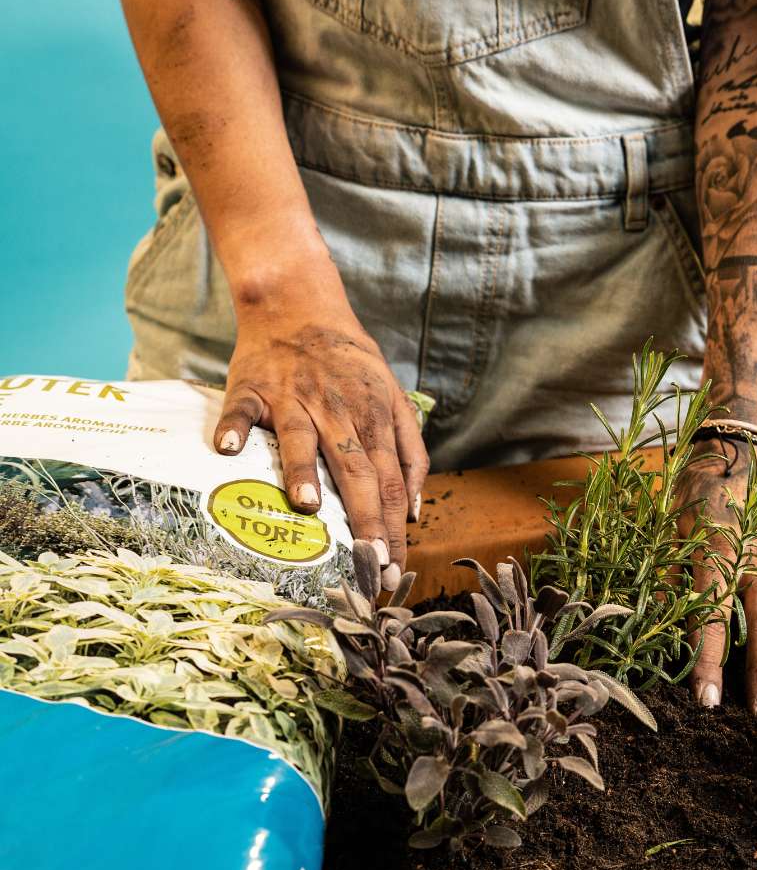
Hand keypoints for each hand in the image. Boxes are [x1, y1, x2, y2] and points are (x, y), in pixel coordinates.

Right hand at [212, 271, 428, 591]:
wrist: (298, 304)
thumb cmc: (349, 362)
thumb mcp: (393, 397)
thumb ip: (409, 450)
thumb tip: (414, 509)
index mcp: (375, 416)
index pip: (391, 480)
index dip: (393, 525)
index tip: (391, 566)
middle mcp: (338, 410)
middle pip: (357, 469)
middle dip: (365, 520)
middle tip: (366, 563)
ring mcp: (294, 397)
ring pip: (302, 437)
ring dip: (303, 471)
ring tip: (309, 506)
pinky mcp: (253, 386)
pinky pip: (242, 409)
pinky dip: (235, 428)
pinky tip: (230, 450)